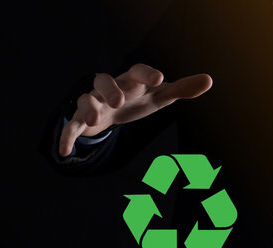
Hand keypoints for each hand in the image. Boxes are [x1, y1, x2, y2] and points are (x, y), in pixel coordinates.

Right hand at [59, 63, 212, 155]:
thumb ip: (181, 89)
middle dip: (110, 90)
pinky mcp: (80, 120)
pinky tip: (63, 152)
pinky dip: (66, 137)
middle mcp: (109, 88)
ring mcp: (93, 103)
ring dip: (87, 108)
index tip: (160, 78)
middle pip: (103, 80)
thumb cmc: (138, 99)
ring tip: (93, 121)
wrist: (110, 110)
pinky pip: (69, 126)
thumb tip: (209, 80)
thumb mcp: (159, 96)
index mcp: (130, 80)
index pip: (137, 71)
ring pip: (84, 99)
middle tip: (119, 101)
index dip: (147, 73)